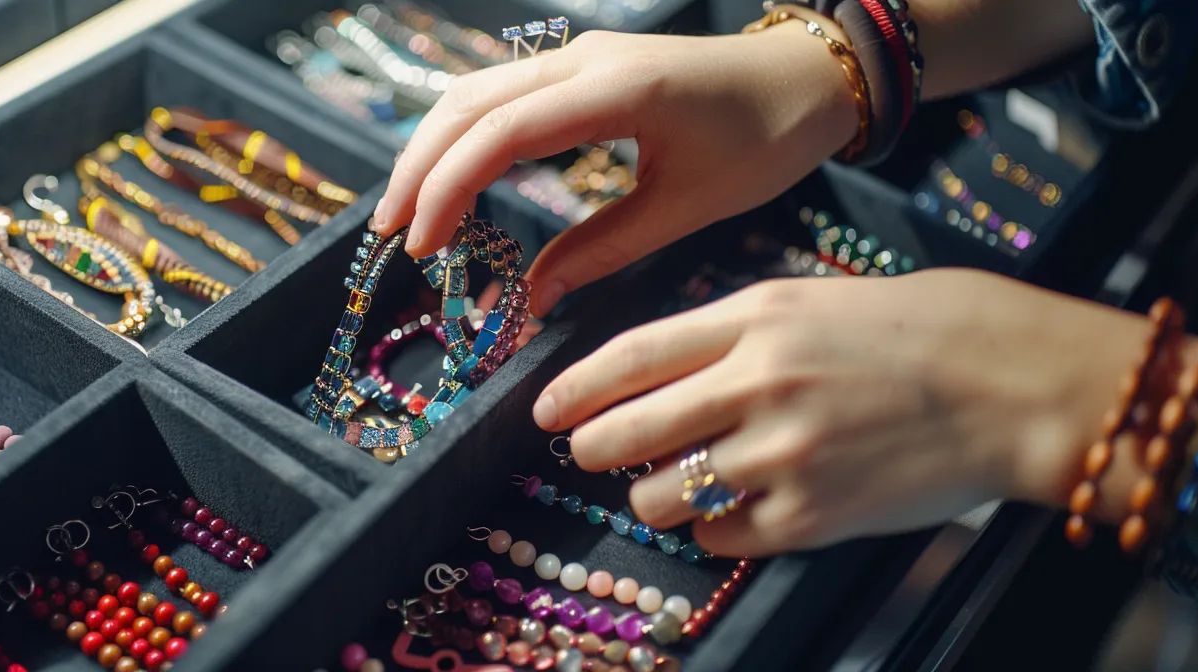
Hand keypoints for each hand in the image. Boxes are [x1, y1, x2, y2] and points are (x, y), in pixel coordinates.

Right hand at [370, 24, 858, 315]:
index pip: (501, 133)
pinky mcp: (582, 65)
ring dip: (431, 147)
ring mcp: (579, 55)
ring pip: (474, 91)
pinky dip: (462, 133)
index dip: (448, 188)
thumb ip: (603, 250)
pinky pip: (500, 92)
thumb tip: (533, 299)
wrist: (807, 81)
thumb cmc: (763, 143)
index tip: (422, 245)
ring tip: (405, 212)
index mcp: (616, 91)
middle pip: (468, 104)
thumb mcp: (687, 208)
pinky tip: (447, 177)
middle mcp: (585, 60)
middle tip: (390, 235)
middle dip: (419, 168)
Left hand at [536, 269, 1197, 557]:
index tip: (542, 408)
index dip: (572, 387)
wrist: (1009, 384)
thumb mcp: (812, 302)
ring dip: (657, 493)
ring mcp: (782, 454)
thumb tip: (652, 372)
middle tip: (592, 452)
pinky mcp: (810, 516)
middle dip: (593, 447)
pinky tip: (743, 504)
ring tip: (688, 479)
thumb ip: (729, 332)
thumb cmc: (915, 332)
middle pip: (624, 433)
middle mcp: (758, 385)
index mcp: (756, 320)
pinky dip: (716, 525)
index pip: (630, 357)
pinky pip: (718, 535)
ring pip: (660, 494)